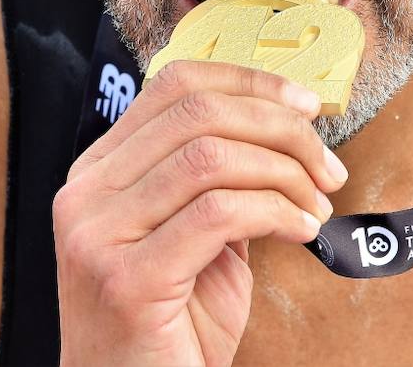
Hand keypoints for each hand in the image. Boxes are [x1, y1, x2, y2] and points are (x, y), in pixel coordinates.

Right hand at [53, 61, 348, 366]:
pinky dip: (276, 212)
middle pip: (198, 115)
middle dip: (281, 129)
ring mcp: (97, 236)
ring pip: (211, 158)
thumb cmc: (170, 330)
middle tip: (327, 166)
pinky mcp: (127, 281)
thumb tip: (285, 125)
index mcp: (98, 172)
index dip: (248, 82)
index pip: (173, 86)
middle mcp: (86, 194)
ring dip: (285, 174)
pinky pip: (219, 214)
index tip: (305, 103)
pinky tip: (300, 230)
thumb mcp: (190, 238)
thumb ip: (215, 182)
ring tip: (318, 204)